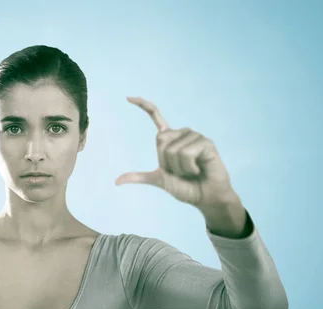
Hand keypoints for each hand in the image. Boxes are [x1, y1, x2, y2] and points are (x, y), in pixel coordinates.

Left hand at [115, 97, 237, 208]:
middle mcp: (182, 133)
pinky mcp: (206, 142)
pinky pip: (186, 153)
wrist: (204, 197)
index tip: (128, 97)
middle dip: (166, 162)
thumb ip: (139, 177)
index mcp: (169, 139)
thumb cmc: (184, 188)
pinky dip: (189, 167)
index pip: (155, 116)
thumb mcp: (158, 180)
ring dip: (179, 168)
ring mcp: (194, 136)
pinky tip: (199, 169)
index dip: (143, 106)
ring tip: (192, 171)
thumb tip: (116, 181)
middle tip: (181, 171)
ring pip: (173, 150)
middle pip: (160, 141)